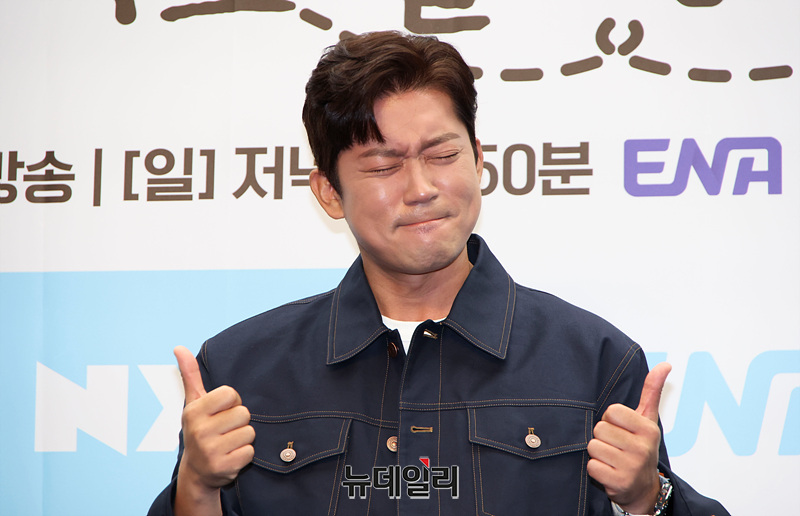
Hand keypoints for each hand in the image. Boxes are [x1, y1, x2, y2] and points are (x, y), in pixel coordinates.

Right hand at [173, 346, 254, 514]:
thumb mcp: (194, 402)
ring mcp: (211, 451)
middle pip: (243, 414)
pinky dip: (244, 455)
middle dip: (238, 421)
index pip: (231, 394)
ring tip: (228, 443)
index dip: (232, 402)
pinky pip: (250, 452)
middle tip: (225, 430)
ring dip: (243, 438)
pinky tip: (230, 456)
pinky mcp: (223, 468)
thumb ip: (190, 374)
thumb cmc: (200, 429)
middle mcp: (199, 431)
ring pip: (249, 432)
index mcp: (194, 411)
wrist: (196, 471)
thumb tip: (179, 347)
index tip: (221, 412)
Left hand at [587, 362, 671, 513]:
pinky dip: (596, 470)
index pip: (611, 411)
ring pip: (593, 447)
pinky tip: (609, 471)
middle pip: (599, 429)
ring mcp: (631, 467)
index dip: (611, 420)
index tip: (621, 429)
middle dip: (603, 437)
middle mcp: (642, 448)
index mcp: (647, 429)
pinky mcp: (619, 483)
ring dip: (598, 453)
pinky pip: (591, 466)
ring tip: (612, 458)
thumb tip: (665, 364)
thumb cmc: (640, 446)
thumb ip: (651, 390)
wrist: (644, 487)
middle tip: (616, 446)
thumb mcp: (647, 419)